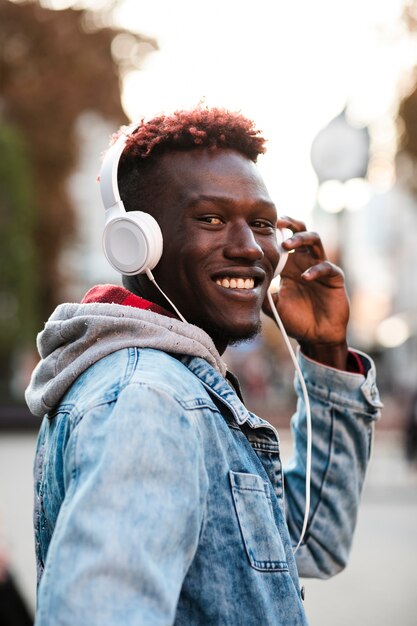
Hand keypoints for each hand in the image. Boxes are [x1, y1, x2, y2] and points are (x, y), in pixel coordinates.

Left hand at [262, 216, 349, 368]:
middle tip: (277, 222)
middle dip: (290, 223)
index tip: (259, 226)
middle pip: (300, 230)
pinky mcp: (334, 278)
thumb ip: (261, 292)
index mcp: (289, 264)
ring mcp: (320, 267)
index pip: (282, 240)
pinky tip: (304, 277)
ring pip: (315, 240)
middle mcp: (304, 261)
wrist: (315, 337)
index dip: (274, 231)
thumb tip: (244, 281)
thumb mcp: (272, 305)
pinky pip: (327, 267)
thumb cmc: (294, 319)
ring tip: (286, 244)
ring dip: (300, 238)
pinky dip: (314, 270)